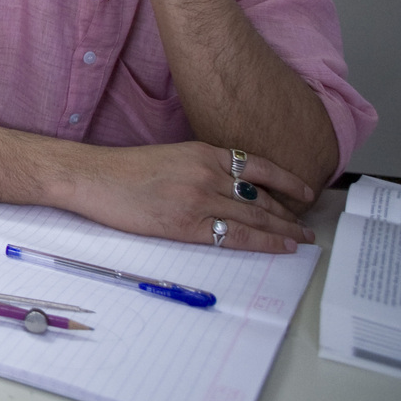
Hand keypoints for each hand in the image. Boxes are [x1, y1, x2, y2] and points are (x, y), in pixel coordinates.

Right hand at [52, 142, 315, 253]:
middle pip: (262, 196)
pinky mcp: (187, 225)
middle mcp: (208, 174)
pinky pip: (235, 236)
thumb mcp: (172, 156)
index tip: (307, 192)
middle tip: (307, 227)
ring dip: (284, 230)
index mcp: (204, 152)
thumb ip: (202, 168)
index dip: (289, 181)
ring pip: (255, 217)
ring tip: (301, 239)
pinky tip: (278, 247)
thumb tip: (232, 188)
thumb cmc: (125, 169)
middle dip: (289, 213)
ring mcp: (199, 200)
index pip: (260, 167)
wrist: (92, 177)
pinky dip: (263, 242)